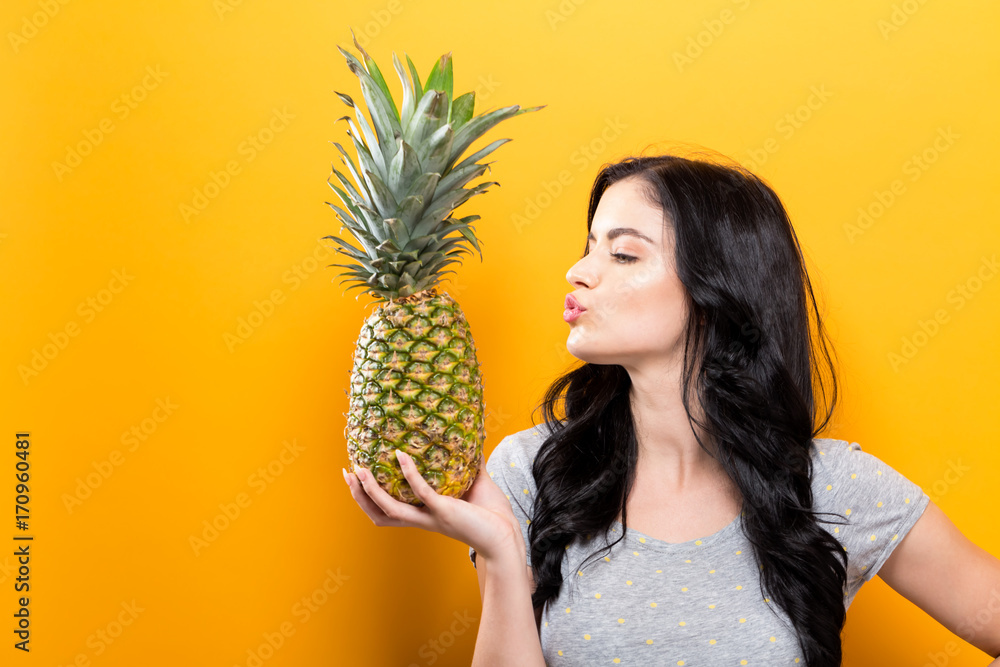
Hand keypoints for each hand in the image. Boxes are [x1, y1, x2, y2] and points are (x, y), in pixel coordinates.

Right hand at [343, 448, 522, 561]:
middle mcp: (422, 519)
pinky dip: (409, 473)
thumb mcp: (473, 484)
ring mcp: (431, 516)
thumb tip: (467, 440)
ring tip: (359, 470)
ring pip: (389, 509)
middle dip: (359, 496)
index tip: (356, 477)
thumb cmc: (491, 514)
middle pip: (379, 514)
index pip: (387, 512)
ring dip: (371, 490)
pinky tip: (401, 455)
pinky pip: (421, 491)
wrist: (507, 534)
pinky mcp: (444, 510)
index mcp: (424, 516)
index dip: (367, 498)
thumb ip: (465, 465)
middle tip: (346, 473)